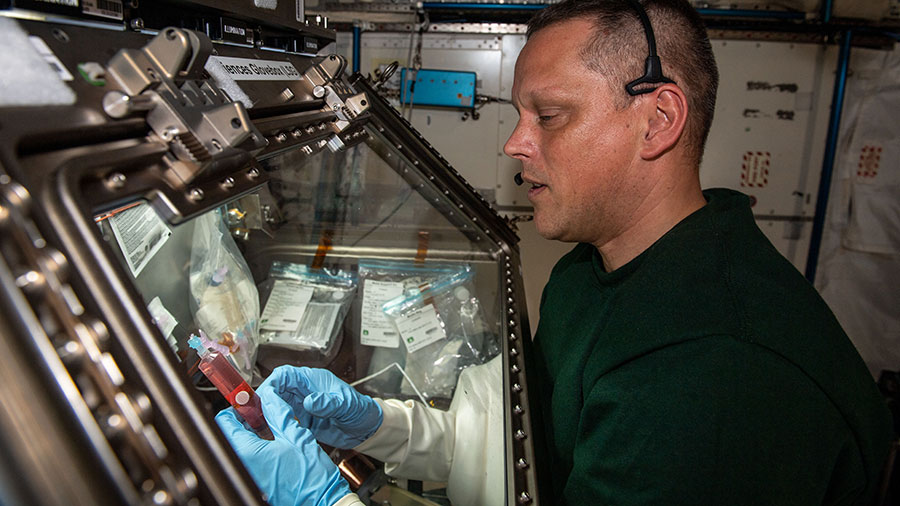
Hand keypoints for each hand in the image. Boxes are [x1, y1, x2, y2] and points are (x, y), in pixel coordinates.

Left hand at [216, 387, 351, 505]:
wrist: (322, 500)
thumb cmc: (312, 476)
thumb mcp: (297, 435)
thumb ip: (279, 413)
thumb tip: (270, 398)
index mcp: (249, 451)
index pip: (225, 421)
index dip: (238, 407)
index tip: (251, 403)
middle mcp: (243, 465)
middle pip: (232, 433)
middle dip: (247, 420)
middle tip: (266, 413)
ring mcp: (249, 475)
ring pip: (241, 446)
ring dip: (254, 433)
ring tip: (274, 428)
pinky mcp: (257, 482)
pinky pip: (249, 459)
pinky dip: (259, 448)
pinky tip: (276, 444)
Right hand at [260, 365, 382, 447]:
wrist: (367, 430)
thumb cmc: (361, 411)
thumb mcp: (347, 405)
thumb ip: (328, 403)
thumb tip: (309, 401)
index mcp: (314, 380)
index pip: (286, 375)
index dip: (272, 383)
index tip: (264, 396)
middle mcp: (305, 391)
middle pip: (276, 389)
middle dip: (265, 400)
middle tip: (259, 415)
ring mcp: (302, 405)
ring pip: (277, 404)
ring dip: (269, 413)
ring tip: (263, 425)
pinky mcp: (302, 420)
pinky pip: (283, 419)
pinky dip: (276, 424)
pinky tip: (273, 433)